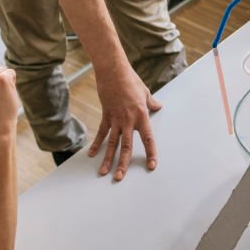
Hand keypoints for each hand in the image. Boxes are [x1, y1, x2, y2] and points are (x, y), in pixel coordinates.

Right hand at [88, 65, 160, 180]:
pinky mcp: (105, 116)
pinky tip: (92, 155)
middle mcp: (129, 121)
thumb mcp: (145, 92)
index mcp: (142, 116)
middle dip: (123, 164)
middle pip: (127, 147)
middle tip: (119, 177)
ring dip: (108, 159)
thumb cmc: (131, 80)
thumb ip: (151, 103)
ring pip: (112, 144)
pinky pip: (101, 133)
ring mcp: (115, 119)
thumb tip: (158, 107)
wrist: (113, 71)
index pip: (148, 139)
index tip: (152, 165)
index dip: (150, 153)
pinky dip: (96, 144)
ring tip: (104, 172)